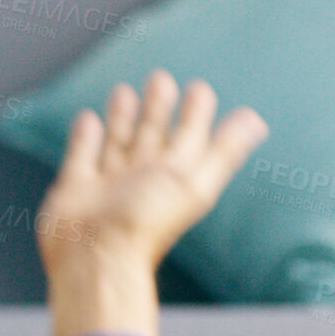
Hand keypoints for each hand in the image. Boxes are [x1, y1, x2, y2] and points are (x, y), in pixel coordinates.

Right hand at [36, 69, 267, 271]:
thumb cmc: (146, 221)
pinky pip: (81, 155)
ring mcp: (108, 183)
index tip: (199, 89)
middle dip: (158, 108)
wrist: (96, 257)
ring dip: (123, 117)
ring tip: (124, 91)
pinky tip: (89, 119)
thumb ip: (223, 149)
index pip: (189, 136)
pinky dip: (85, 137)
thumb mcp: (194, 182)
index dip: (195, 113)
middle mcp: (143, 178)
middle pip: (153, 135)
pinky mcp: (76, 187)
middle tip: (161, 79)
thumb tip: (257, 122)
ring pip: (118, 142)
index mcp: (173, 175)